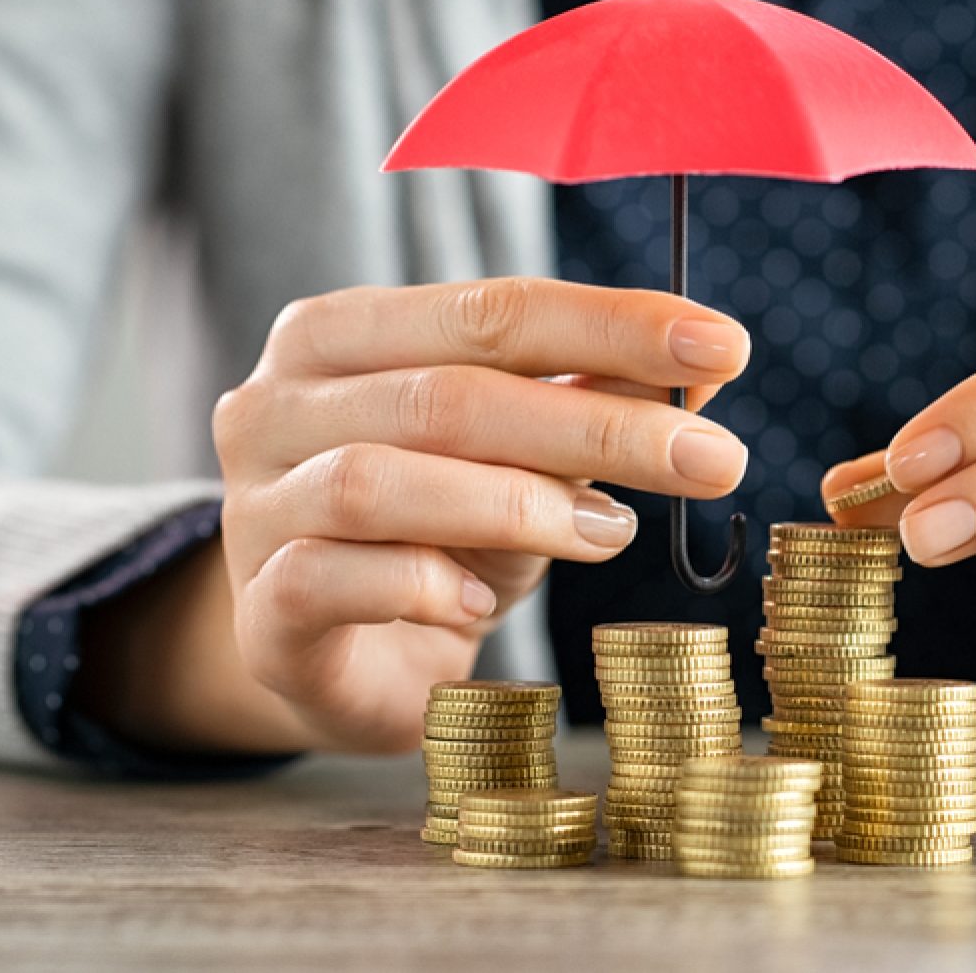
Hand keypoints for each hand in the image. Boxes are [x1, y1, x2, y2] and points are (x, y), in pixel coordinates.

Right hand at [80, 278, 749, 754]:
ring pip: (378, 480)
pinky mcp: (259, 614)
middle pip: (447, 394)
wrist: (338, 665)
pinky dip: (425, 586)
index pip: (488, 309)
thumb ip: (587, 403)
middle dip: (596, 425)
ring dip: (517, 504)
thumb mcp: (520, 462)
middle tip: (714, 456)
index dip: (610, 325)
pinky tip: (486, 608)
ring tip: (612, 533)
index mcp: (339, 337)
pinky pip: (332, 579)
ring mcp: (253, 509)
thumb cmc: (434, 539)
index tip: (722, 346)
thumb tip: (705, 365)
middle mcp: (275, 406)